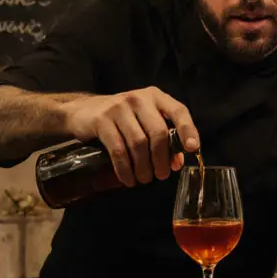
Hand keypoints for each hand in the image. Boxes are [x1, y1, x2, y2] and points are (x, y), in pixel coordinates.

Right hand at [60, 87, 199, 187]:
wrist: (83, 111)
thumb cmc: (121, 119)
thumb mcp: (144, 123)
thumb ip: (163, 140)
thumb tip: (176, 163)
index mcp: (156, 97)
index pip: (178, 111)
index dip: (188, 130)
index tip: (193, 149)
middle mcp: (139, 99)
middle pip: (158, 132)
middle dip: (161, 159)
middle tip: (161, 176)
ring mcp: (119, 107)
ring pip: (139, 143)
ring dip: (143, 167)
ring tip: (144, 180)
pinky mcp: (102, 120)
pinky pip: (118, 150)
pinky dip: (125, 169)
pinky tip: (128, 179)